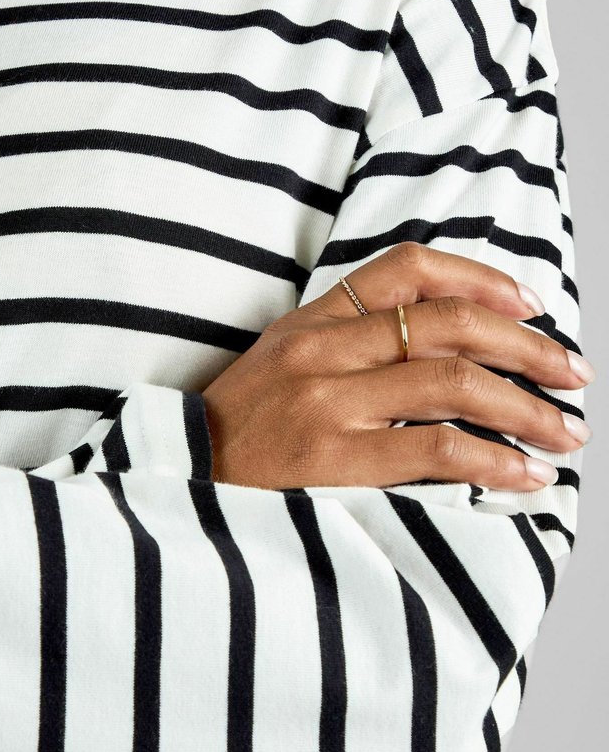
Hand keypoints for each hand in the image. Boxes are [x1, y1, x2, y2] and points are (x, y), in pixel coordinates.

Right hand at [201, 242, 594, 490]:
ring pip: (454, 382)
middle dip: (528, 348)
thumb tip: (439, 342)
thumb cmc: (240, 431)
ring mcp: (329, 405)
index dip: (483, 279)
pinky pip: (437, 449)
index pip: (408, 268)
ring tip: (566, 431)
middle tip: (572, 374)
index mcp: (313, 321)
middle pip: (449, 324)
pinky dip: (495, 460)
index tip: (531, 306)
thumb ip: (345, 340)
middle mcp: (323, 352)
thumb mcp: (280, 361)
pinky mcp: (336, 462)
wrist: (181, 483)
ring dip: (527, 407)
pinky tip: (526, 473)